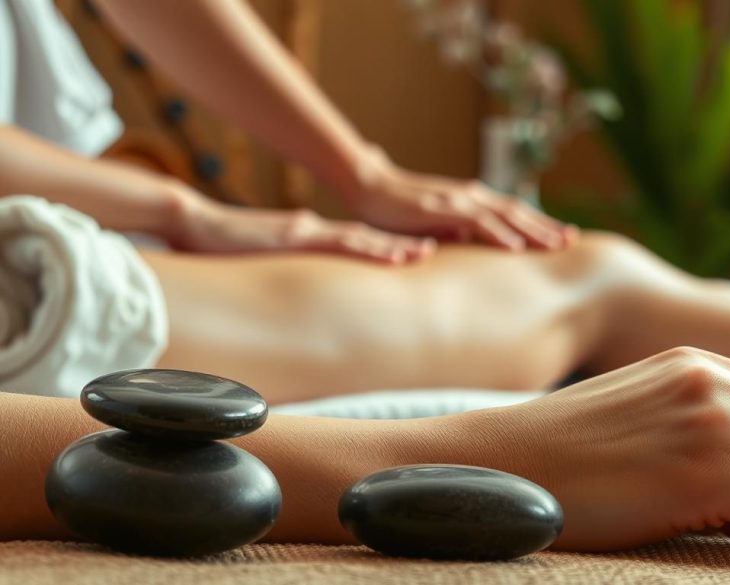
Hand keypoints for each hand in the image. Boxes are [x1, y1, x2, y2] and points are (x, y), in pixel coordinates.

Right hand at [168, 188, 434, 263]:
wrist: (190, 222)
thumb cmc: (216, 246)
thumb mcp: (255, 261)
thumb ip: (276, 269)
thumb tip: (285, 285)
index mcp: (304, 238)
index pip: (351, 245)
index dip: (384, 249)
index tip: (413, 255)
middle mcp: (311, 232)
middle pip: (365, 241)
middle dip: (400, 246)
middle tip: (435, 250)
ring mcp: (305, 233)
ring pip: (361, 241)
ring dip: (395, 247)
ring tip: (426, 252)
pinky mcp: (295, 238)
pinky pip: (341, 246)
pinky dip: (371, 250)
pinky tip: (394, 256)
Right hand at [347, 148, 576, 250]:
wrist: (369, 187)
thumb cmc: (400, 212)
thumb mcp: (437, 227)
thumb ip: (458, 236)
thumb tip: (473, 252)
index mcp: (473, 202)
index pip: (515, 215)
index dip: (541, 226)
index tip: (565, 240)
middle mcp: (472, 197)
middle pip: (519, 213)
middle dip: (548, 228)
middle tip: (575, 242)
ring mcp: (459, 201)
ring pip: (505, 216)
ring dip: (533, 231)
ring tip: (557, 246)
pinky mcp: (442, 209)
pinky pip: (477, 222)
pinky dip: (500, 234)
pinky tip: (516, 247)